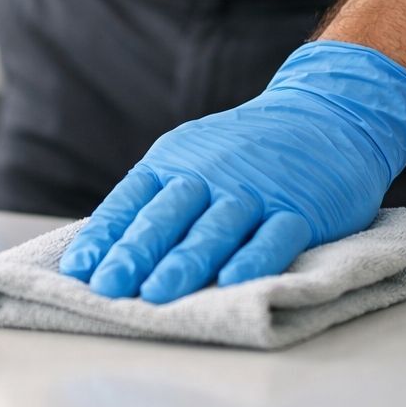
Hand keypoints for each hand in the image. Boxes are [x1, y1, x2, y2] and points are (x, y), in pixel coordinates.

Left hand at [59, 40, 405, 301]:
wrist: (324, 112)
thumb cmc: (244, 150)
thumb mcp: (192, 157)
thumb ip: (156, 198)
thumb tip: (105, 249)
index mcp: (175, 161)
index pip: (132, 200)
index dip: (106, 235)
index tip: (80, 269)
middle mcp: (211, 174)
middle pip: (168, 216)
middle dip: (136, 252)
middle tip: (109, 288)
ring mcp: (257, 190)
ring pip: (216, 228)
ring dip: (185, 261)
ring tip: (157, 294)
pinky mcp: (301, 208)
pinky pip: (275, 235)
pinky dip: (255, 258)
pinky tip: (233, 280)